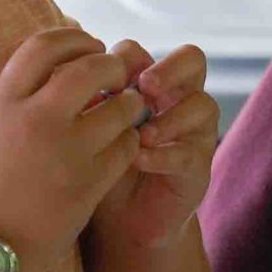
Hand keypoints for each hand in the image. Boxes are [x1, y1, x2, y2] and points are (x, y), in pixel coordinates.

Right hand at [0, 28, 145, 266]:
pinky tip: (121, 145)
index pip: (44, 45)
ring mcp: (64, 152)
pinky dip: (130, 141)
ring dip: (129, 105)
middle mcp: (34, 120)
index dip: (75, 38)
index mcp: (3, 103)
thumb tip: (66, 63)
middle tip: (117, 76)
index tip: (90, 46)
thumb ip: (23, 95)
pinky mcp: (88, 184)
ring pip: (120, 107)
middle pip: (90, 68)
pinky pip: (127, 146)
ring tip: (124, 112)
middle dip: (111, 66)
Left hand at [89, 42, 218, 256]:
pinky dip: (163, 153)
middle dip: (169, 69)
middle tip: (145, 86)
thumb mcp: (87, 132)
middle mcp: (176, 99)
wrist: (119, 219)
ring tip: (141, 135)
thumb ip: (85, 105)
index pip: (139, 52)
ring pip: (202, 104)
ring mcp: (193, 132)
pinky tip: (139, 159)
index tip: (102, 82)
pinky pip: (190, 152)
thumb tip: (69, 80)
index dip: (123, 59)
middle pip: (192, 59)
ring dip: (168, 117)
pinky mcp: (199, 167)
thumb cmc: (100, 165)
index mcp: (144, 84)